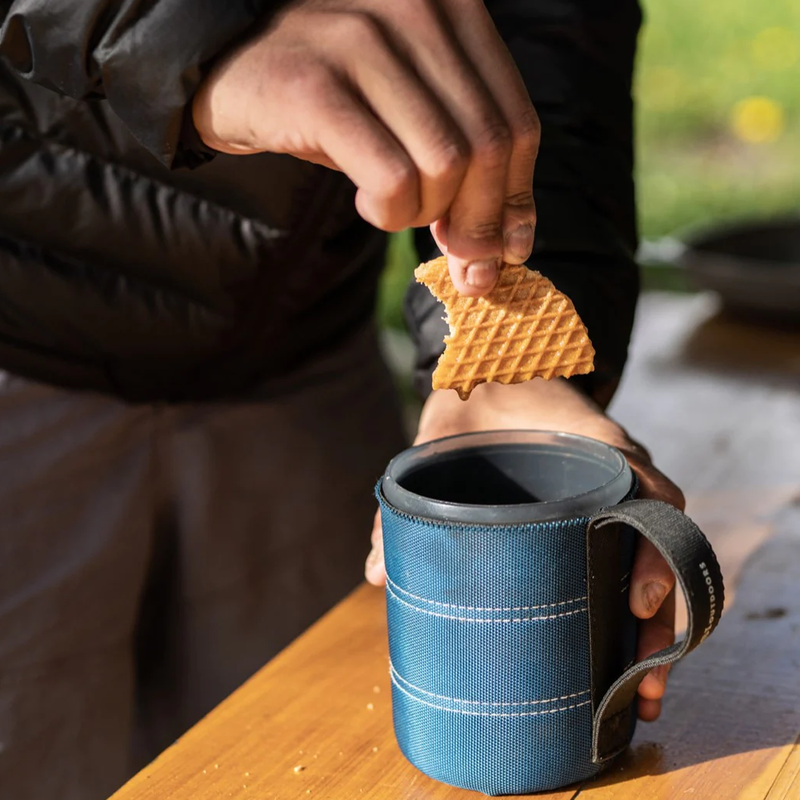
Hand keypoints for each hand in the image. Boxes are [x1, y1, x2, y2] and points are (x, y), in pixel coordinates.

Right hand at [192, 0, 538, 295]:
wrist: (233, 72)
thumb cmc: (336, 101)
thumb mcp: (413, 117)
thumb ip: (468, 160)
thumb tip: (512, 245)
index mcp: (455, 9)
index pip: (518, 123)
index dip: (517, 198)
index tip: (506, 249)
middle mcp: (419, 11)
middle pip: (488, 148)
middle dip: (479, 223)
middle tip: (460, 262)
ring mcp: (365, 42)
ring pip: (444, 166)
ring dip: (424, 214)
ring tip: (393, 208)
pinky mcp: (318, 88)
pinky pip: (391, 179)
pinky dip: (389, 212)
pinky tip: (367, 204)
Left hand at [365, 379, 681, 721]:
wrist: (493, 370)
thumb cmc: (478, 401)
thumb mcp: (445, 434)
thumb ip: (409, 494)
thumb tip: (376, 575)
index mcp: (596, 450)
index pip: (653, 499)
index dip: (655, 554)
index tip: (637, 603)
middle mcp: (619, 478)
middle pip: (662, 551)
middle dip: (661, 621)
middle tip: (644, 683)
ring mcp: (612, 498)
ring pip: (652, 566)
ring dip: (654, 630)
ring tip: (640, 695)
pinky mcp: (592, 515)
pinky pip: (623, 561)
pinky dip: (628, 609)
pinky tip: (617, 662)